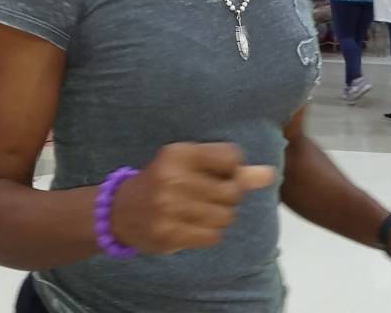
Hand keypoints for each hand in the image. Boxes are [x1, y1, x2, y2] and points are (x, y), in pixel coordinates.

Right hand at [110, 142, 274, 254]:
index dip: (232, 169)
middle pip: (232, 191)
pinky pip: (212, 236)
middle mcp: (172, 178)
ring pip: (226, 216)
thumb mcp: (191, 165)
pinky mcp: (168, 234)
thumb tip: (269, 174)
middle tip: (208, 196)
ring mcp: (169, 208)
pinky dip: (209, 233)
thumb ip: (231, 168)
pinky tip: (193, 226)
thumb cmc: (165, 181)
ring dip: (220, 216)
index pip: (232, 158)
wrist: (121, 212)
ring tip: (200, 211)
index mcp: (178, 153)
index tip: (217, 173)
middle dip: (228, 196)